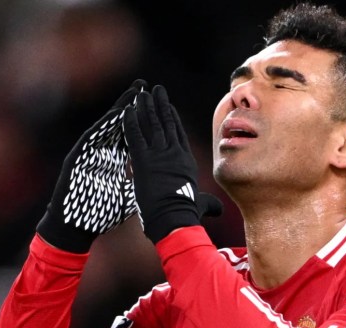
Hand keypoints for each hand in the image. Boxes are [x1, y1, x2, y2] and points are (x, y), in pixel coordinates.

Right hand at [37, 79, 146, 252]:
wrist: (76, 229)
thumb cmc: (101, 214)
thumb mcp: (128, 196)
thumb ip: (140, 183)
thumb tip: (161, 183)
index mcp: (116, 160)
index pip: (133, 135)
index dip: (146, 121)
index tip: (162, 106)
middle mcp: (104, 153)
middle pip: (122, 125)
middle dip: (136, 106)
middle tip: (150, 87)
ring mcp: (91, 154)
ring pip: (108, 127)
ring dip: (121, 109)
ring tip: (135, 92)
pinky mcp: (78, 159)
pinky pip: (93, 139)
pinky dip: (105, 126)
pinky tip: (116, 114)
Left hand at [123, 85, 221, 243]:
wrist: (174, 218)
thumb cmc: (187, 214)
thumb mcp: (201, 205)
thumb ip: (208, 204)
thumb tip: (219, 210)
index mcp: (186, 162)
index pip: (179, 135)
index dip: (173, 119)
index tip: (169, 106)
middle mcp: (174, 154)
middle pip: (166, 123)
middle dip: (161, 105)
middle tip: (156, 91)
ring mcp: (159, 155)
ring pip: (151, 125)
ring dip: (146, 107)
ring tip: (142, 93)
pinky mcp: (143, 160)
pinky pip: (135, 135)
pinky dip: (130, 121)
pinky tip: (126, 109)